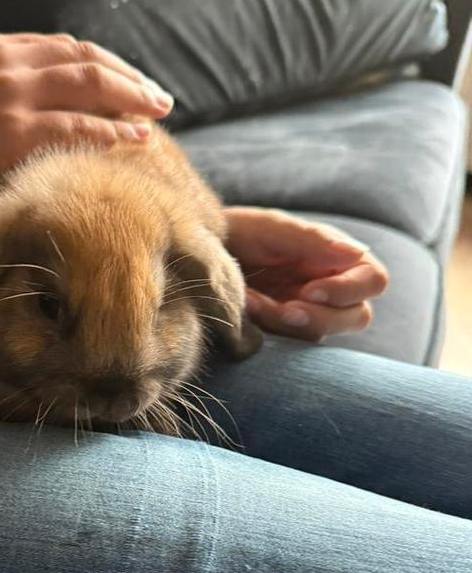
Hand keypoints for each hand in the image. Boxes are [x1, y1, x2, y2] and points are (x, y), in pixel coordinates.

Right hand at [0, 32, 174, 230]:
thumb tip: (30, 113)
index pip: (61, 46)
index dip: (102, 62)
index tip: (126, 79)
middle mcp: (5, 62)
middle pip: (86, 59)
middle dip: (128, 77)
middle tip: (158, 97)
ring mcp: (12, 96)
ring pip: (92, 86)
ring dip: (133, 99)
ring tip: (159, 114)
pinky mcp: (14, 135)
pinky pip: (80, 128)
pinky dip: (114, 132)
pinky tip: (137, 139)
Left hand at [224, 207, 388, 340]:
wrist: (200, 253)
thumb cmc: (241, 232)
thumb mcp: (273, 229)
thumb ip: (314, 239)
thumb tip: (358, 251)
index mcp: (337, 257)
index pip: (373, 280)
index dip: (349, 290)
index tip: (310, 290)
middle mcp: (331, 287)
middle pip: (357, 316)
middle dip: (320, 317)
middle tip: (284, 311)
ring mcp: (310, 312)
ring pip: (323, 334)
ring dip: (288, 323)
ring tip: (252, 302)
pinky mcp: (285, 332)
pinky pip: (290, 343)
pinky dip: (267, 327)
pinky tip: (245, 308)